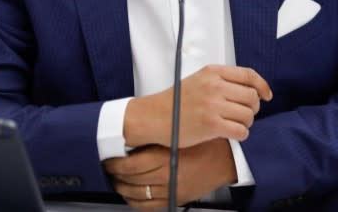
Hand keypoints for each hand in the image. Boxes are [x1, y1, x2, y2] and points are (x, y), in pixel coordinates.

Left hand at [103, 139, 236, 210]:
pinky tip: (131, 197)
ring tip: (117, 181)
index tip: (109, 159)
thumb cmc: (207, 141)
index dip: (116, 163)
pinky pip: (150, 207)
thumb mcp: (182, 132)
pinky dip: (137, 203)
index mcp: (168, 156)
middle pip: (132, 180)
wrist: (228, 158)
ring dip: (124, 189)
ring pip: (138, 195)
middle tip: (109, 168)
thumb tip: (134, 138)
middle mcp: (168, 175)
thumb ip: (159, 136)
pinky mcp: (178, 199)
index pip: (132, 164)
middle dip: (116, 175)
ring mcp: (173, 190)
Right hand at [124, 64, 272, 147]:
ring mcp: (213, 106)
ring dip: (246, 122)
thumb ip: (222, 80)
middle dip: (253, 108)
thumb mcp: (199, 79)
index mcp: (213, 72)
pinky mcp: (211, 125)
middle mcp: (214, 86)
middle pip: (252, 97)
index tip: (267, 95)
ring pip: (248, 115)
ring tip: (235, 124)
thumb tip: (251, 90)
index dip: (262, 86)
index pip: (249, 75)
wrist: (155, 116)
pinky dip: (241, 134)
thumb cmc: (176, 101)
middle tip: (244, 113)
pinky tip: (232, 133)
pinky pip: (240, 131)